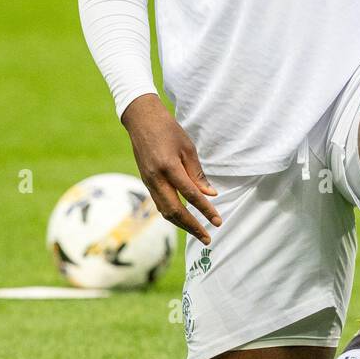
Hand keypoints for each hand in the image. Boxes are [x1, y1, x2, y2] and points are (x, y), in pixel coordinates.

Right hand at [121, 94, 220, 243]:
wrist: (142, 121)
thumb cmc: (168, 130)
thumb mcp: (188, 148)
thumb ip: (197, 173)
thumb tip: (210, 194)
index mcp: (169, 167)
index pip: (191, 195)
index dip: (205, 210)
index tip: (218, 221)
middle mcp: (156, 178)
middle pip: (175, 211)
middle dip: (192, 227)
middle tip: (208, 237)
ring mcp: (148, 182)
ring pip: (165, 211)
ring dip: (182, 225)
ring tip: (198, 232)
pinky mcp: (146, 182)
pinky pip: (159, 204)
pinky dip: (172, 214)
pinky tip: (183, 219)